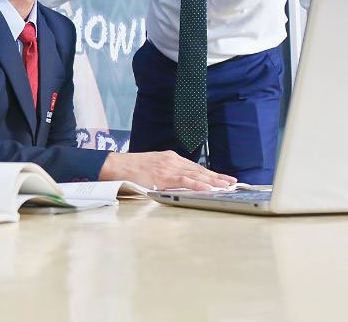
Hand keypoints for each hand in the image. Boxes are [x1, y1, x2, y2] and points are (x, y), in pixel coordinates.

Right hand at [98, 151, 235, 190]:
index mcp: (170, 158)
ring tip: (227, 186)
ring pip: (196, 175)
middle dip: (217, 176)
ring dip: (213, 181)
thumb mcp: (152, 167)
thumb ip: (165, 172)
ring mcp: (169, 167)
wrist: (115, 166)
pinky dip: (199, 185)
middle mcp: (172, 160)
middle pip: (199, 170)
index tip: (222, 178)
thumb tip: (178, 182)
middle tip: (232, 182)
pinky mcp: (164, 176)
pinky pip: (185, 181)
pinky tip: (209, 189)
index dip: (210, 173)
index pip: (195, 166)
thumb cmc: (130, 169)